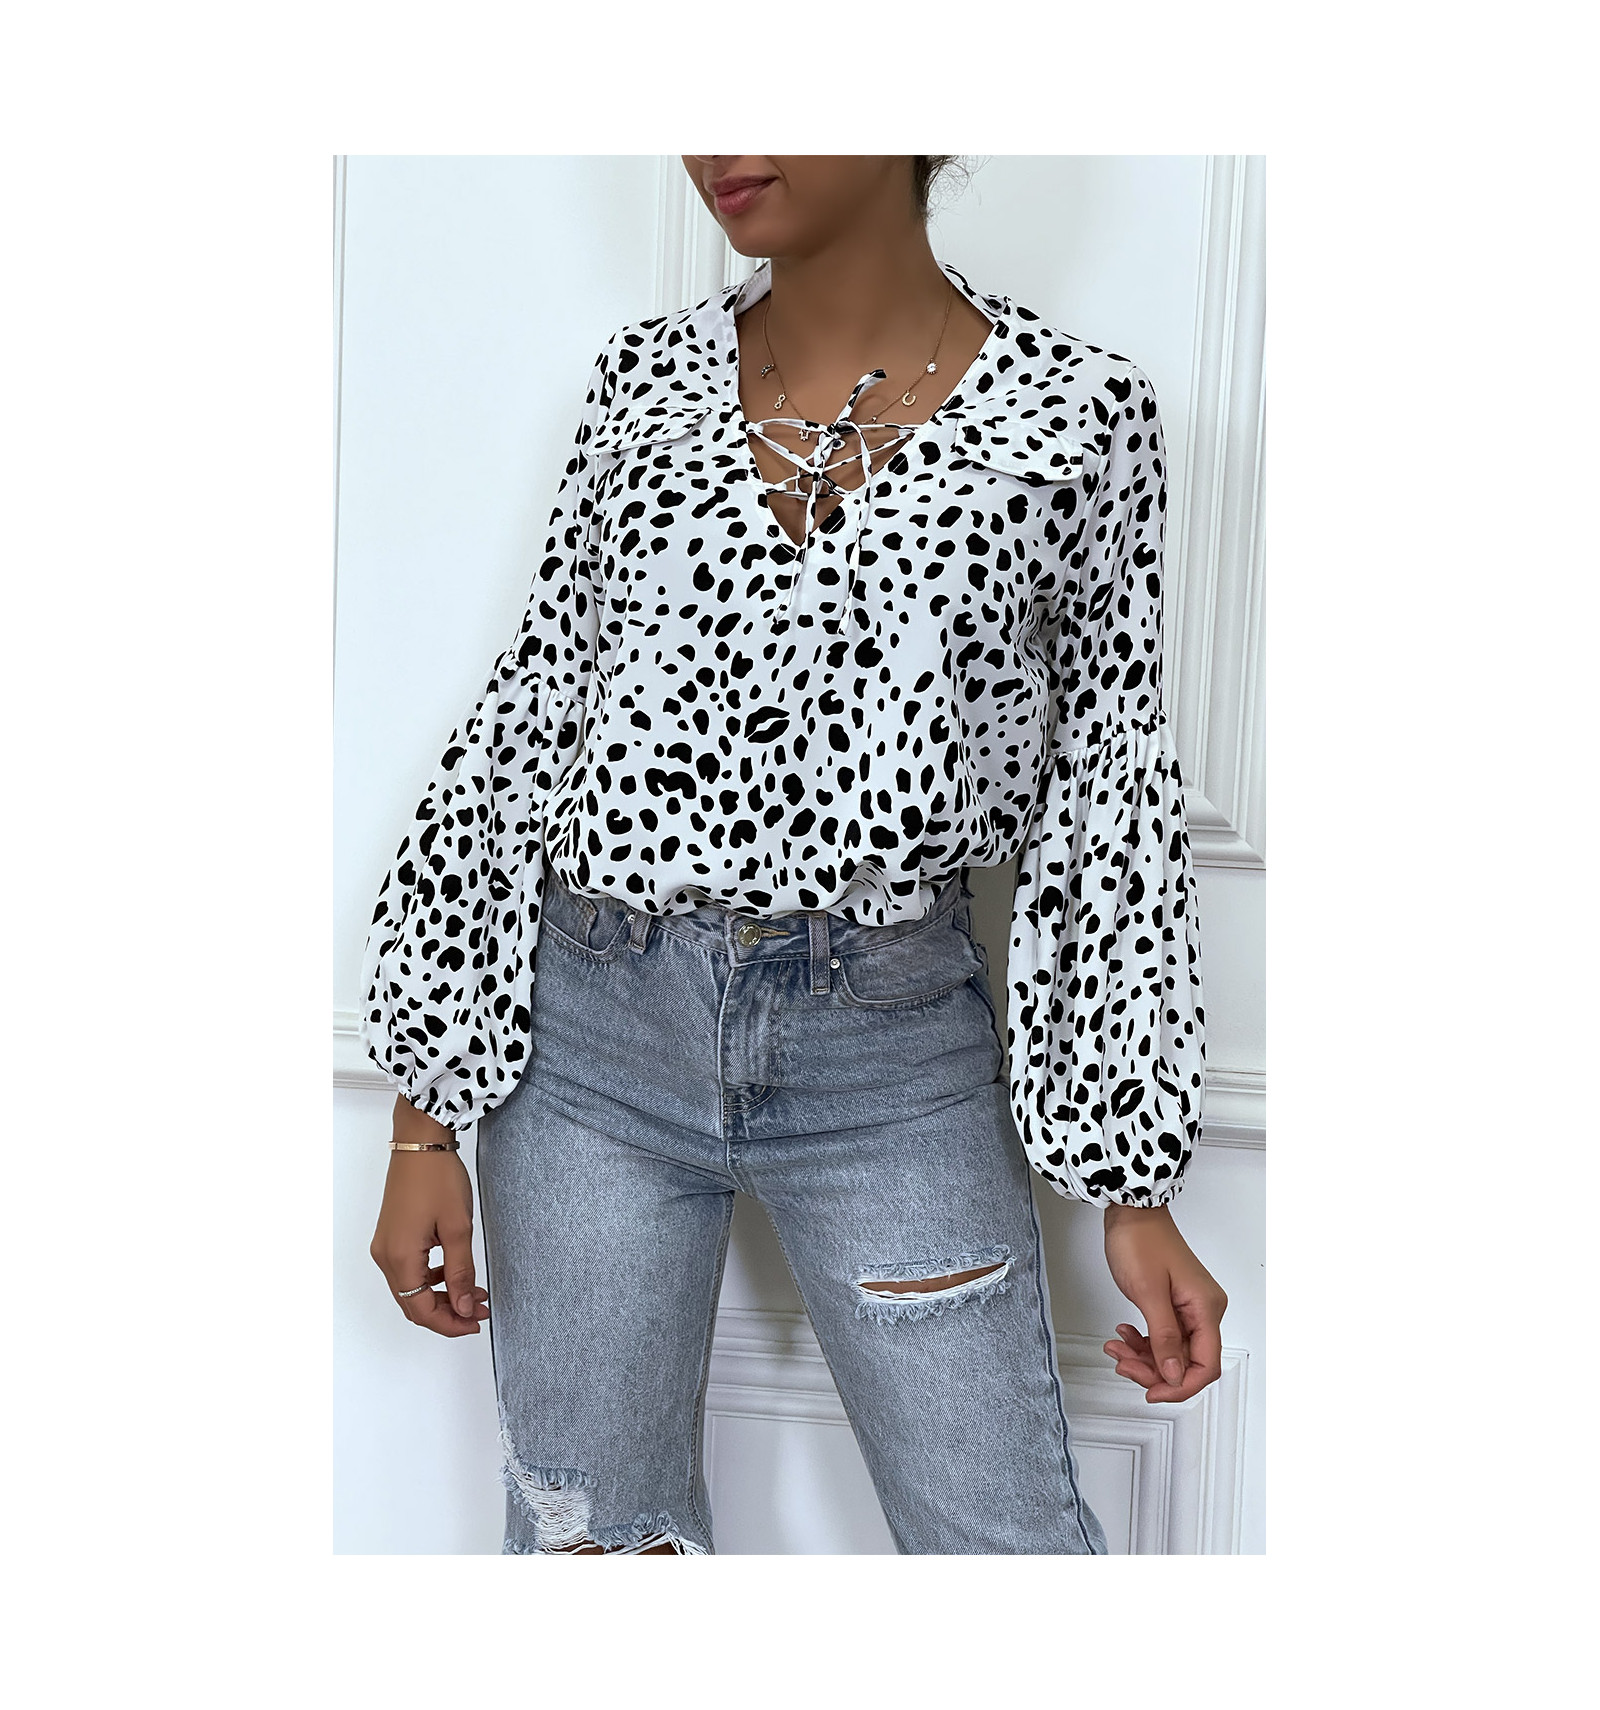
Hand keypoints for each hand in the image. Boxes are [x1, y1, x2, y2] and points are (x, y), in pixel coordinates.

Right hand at [369, 1097, 489, 1337]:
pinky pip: (408, 1271)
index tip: (475, 1322)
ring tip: (473, 1292)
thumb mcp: (458, 1228)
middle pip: (412, 1304)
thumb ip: (461, 1272)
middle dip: (447, 1312)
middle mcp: (385, 1256)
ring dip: (441, 1296)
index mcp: (399, 1258)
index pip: (421, 1309)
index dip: (449, 1323)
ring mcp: (385, 1246)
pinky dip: (431, 1279)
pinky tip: (454, 1273)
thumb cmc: (438, 1178)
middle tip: (479, 1309)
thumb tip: (464, 1308)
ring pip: (410, 1289)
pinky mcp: (391, 1237)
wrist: (420, 1142)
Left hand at [1101, 1203, 1226, 1403]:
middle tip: (1123, 1365)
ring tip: (1116, 1348)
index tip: (1152, 1392)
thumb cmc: (1141, 1242)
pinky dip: (1142, 1341)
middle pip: (1187, 1361)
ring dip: (1143, 1356)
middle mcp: (1204, 1311)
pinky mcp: (1174, 1304)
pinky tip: (1123, 1334)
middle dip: (1153, 1370)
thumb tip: (1175, 1375)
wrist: (1131, 1212)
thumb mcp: (1149, 1293)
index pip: (1205, 1365)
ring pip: (1171, 1351)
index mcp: (1206, 1309)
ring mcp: (1189, 1308)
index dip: (1180, 1386)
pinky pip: (1163, 1335)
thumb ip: (1163, 1337)